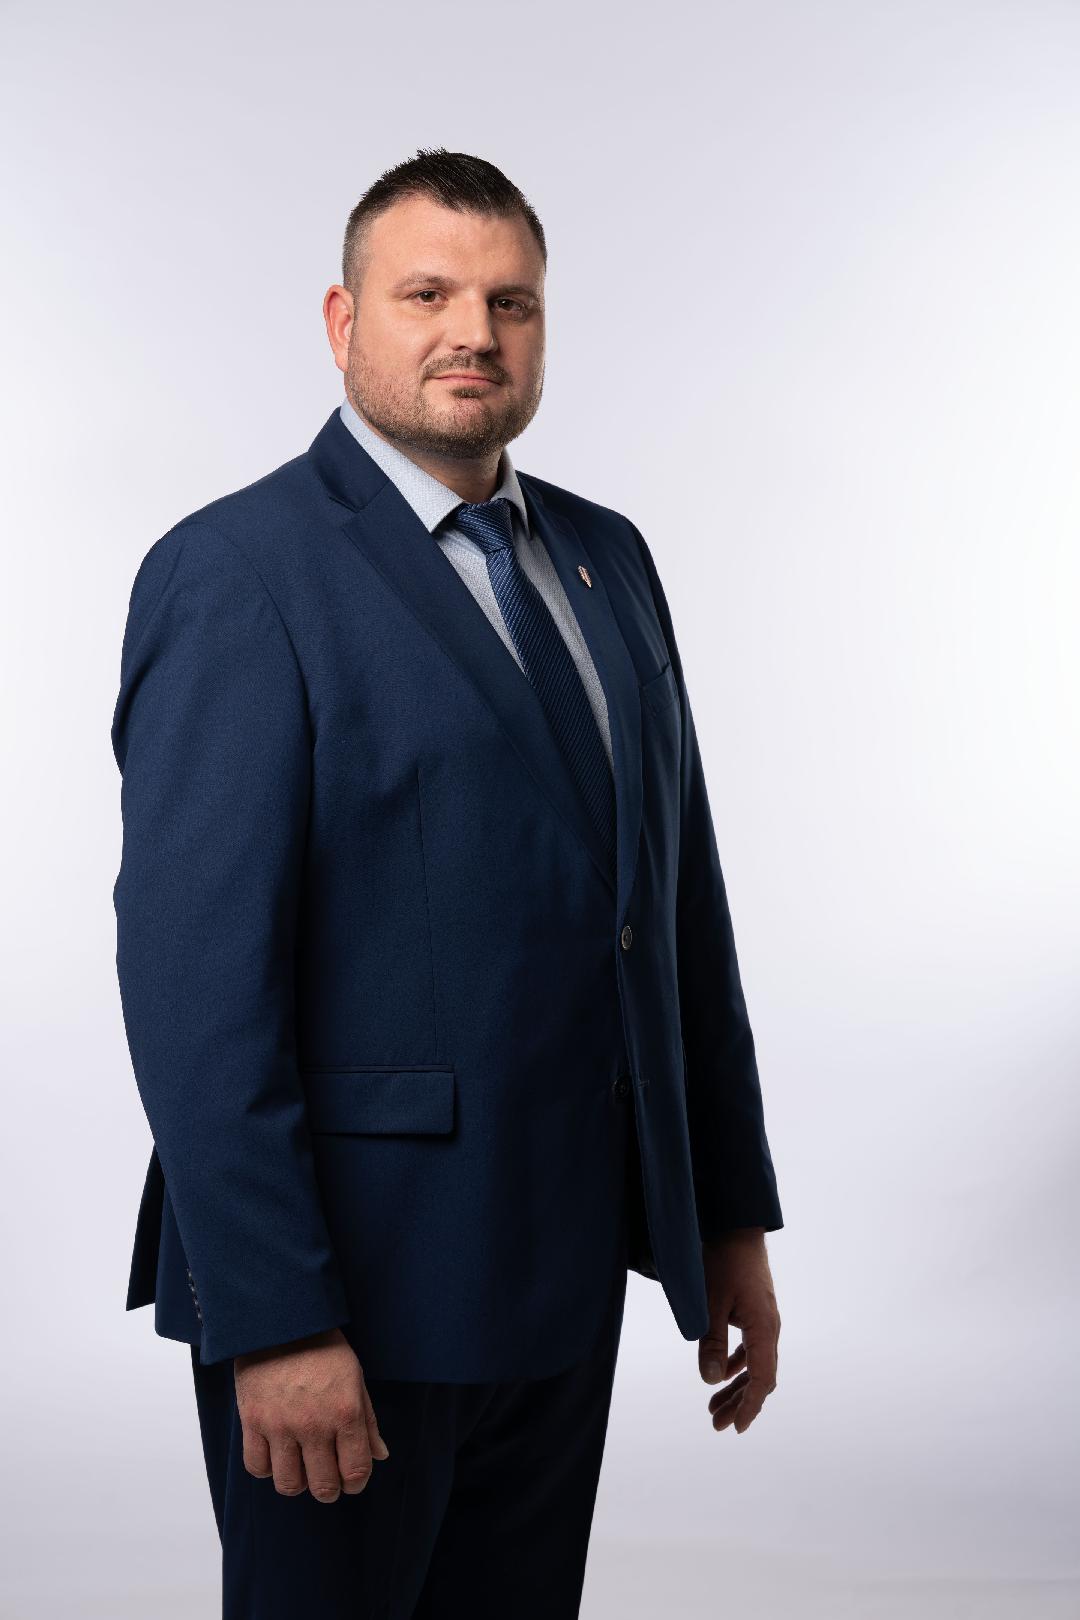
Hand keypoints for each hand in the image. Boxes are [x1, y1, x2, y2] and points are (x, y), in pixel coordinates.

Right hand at [233, 1326, 389, 1501]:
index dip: (356, 1484)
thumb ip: (367, 1421)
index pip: (356, 1471)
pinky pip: (256, 1467)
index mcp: (345, 1413)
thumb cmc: (323, 1347)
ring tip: (300, 1467)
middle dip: (329, 1489)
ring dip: (298, 1482)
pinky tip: (276, 1454)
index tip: (351, 1481)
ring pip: (288, 1485)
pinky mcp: (252, 1422)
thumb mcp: (355, 1377)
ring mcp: (280, 1426)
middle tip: (327, 1479)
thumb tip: (380, 1455)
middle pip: (323, 1486)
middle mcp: (314, 1425)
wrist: (280, 1321)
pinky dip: (267, 1468)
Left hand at [698, 1228, 779, 1434]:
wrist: (736, 1226)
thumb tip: (710, 1381)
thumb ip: (711, 1342)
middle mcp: (770, 1327)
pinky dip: (737, 1365)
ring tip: (714, 1407)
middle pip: (760, 1377)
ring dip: (737, 1387)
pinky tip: (721, 1375)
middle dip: (739, 1403)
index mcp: (765, 1328)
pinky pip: (751, 1348)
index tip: (736, 1427)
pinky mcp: (755, 1311)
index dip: (749, 1406)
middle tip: (717, 1425)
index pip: (762, 1379)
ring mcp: (764, 1319)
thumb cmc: (723, 1261)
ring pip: (755, 1364)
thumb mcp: (710, 1302)